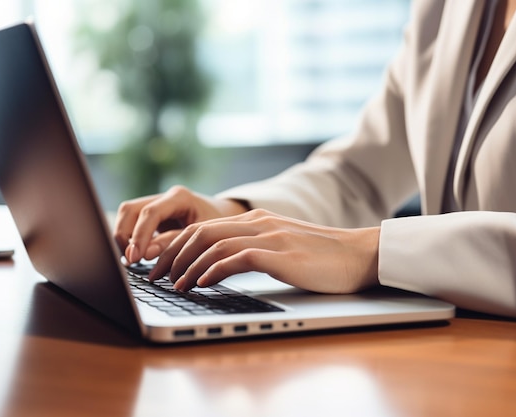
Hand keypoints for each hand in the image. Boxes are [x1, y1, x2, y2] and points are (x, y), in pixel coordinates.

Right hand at [114, 186, 248, 262]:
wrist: (227, 219)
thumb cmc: (220, 228)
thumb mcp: (201, 237)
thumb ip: (173, 244)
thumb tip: (145, 254)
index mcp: (180, 198)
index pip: (150, 213)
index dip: (139, 236)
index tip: (134, 258)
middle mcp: (165, 197)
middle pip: (130, 210)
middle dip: (124, 236)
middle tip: (130, 261)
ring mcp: (157, 204)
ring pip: (127, 215)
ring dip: (124, 238)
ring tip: (131, 261)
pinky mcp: (153, 216)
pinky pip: (132, 223)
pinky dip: (130, 239)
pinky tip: (136, 257)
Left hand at [149, 208, 380, 293]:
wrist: (359, 255)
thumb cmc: (323, 259)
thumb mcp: (283, 248)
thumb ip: (255, 250)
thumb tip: (223, 268)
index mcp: (258, 221)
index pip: (204, 227)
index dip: (177, 246)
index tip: (161, 265)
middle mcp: (259, 223)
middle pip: (201, 232)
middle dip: (172, 255)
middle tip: (156, 276)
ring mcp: (269, 236)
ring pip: (213, 244)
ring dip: (188, 266)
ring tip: (174, 285)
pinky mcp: (280, 254)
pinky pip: (237, 258)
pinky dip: (213, 271)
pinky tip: (202, 284)